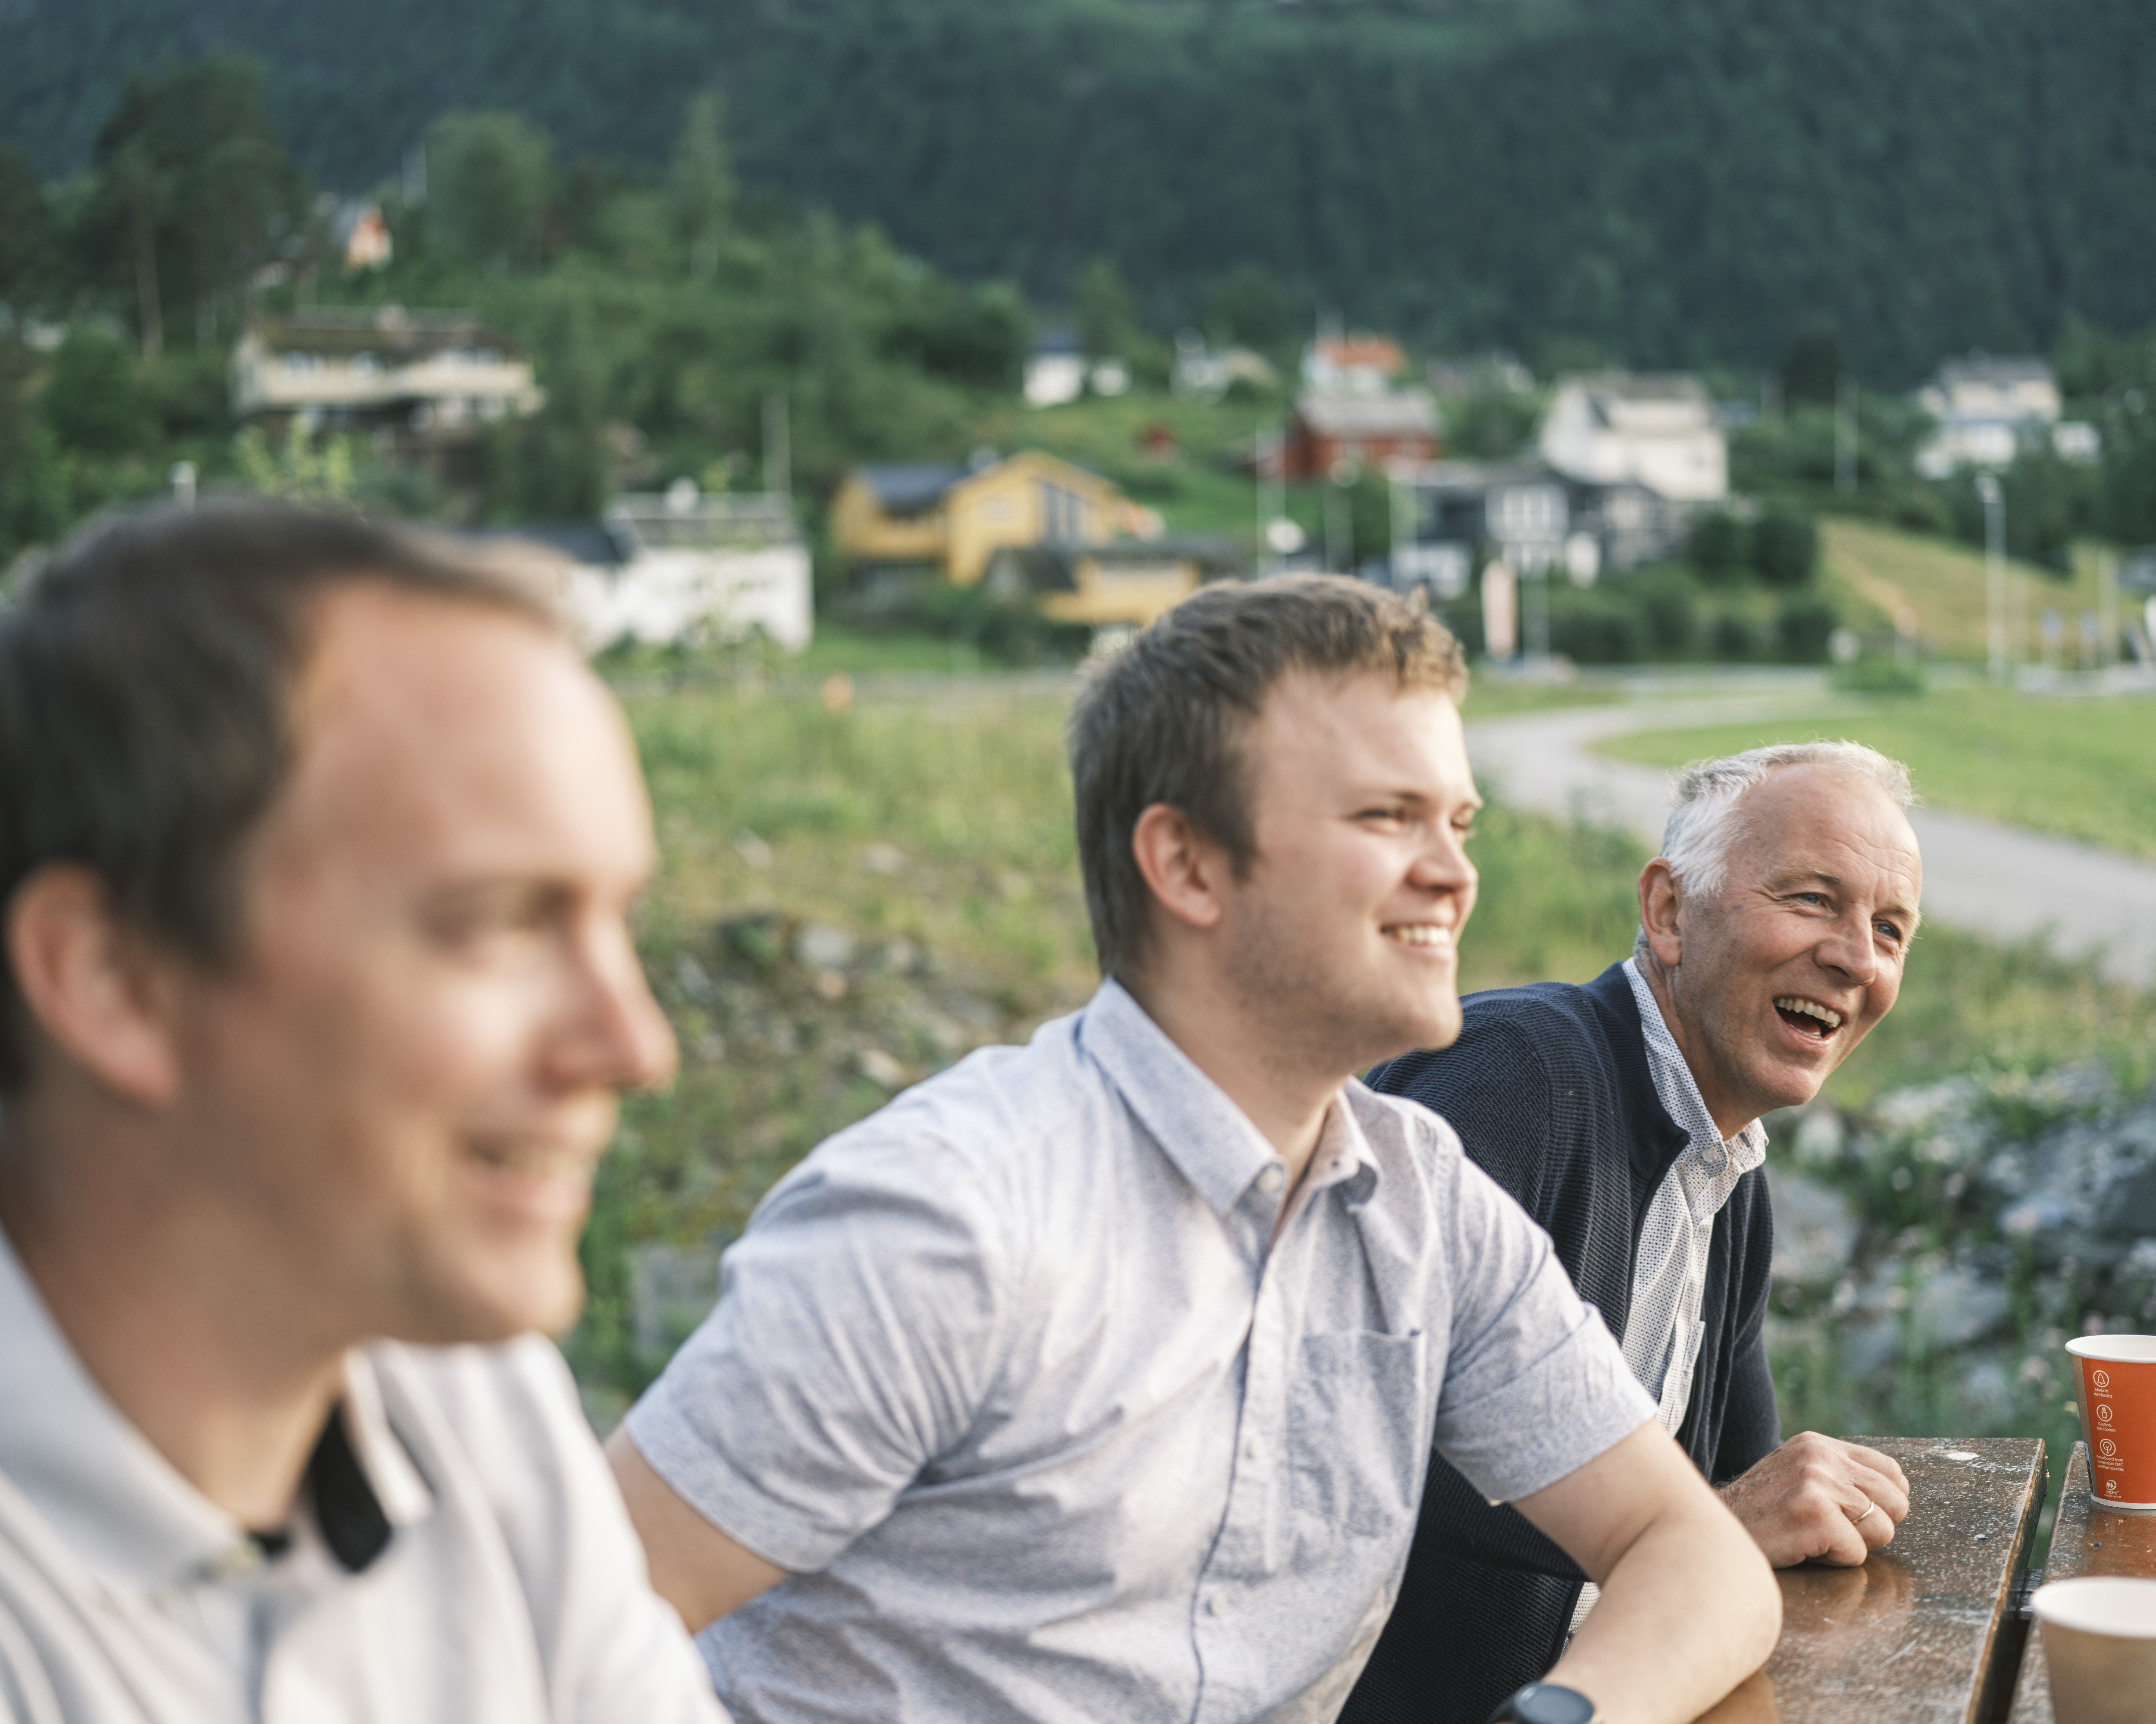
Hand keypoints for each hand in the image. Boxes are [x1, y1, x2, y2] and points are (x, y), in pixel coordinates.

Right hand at [1717, 1431, 1908, 1567]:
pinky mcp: (1815, 1514)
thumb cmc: (1760, 1517)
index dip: (1883, 1504)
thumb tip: (1899, 1489)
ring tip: (1810, 1538)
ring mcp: (1816, 1482)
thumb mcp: (1796, 1478)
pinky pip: (1858, 1554)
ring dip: (1851, 1545)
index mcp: (1817, 1444)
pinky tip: (1800, 1549)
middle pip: (1897, 1503)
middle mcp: (1819, 1455)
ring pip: (1882, 1529)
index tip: (1849, 1516)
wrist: (1713, 1537)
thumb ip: (1838, 1476)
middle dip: (1871, 1527)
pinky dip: (1833, 1561)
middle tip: (1828, 1531)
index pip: (1892, 1472)